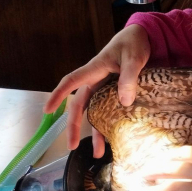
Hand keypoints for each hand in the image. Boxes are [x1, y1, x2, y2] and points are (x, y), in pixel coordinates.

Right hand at [43, 24, 150, 156]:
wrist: (144, 37)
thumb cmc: (134, 43)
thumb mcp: (133, 58)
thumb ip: (129, 77)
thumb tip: (124, 102)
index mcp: (95, 69)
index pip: (71, 82)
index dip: (58, 95)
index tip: (47, 110)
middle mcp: (96, 80)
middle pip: (80, 105)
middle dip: (74, 126)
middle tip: (71, 146)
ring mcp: (105, 87)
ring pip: (95, 112)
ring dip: (95, 132)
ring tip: (98, 153)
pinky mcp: (116, 92)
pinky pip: (109, 110)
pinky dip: (110, 124)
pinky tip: (114, 139)